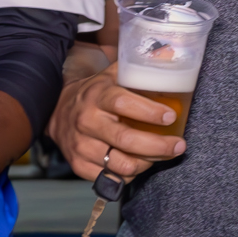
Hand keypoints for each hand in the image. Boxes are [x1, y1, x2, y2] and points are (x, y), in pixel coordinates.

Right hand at [47, 62, 185, 182]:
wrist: (59, 112)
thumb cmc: (96, 93)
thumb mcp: (112, 75)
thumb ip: (138, 70)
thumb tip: (170, 58)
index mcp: (97, 95)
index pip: (123, 103)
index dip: (150, 112)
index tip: (171, 116)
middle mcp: (87, 121)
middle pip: (127, 140)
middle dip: (159, 146)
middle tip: (179, 145)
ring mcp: (81, 146)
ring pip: (123, 165)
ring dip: (148, 162)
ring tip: (160, 154)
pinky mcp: (79, 165)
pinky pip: (113, 178)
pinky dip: (131, 174)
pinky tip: (138, 162)